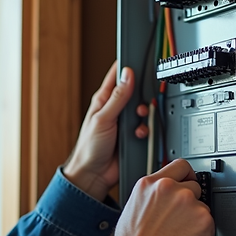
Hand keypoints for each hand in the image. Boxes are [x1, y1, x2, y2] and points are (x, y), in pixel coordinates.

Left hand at [63, 62, 134, 200]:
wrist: (94, 174)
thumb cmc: (89, 147)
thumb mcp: (103, 118)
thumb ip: (117, 97)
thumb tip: (127, 75)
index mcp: (103, 100)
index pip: (117, 76)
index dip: (127, 68)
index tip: (139, 61)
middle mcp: (114, 109)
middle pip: (135, 93)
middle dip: (141, 97)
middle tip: (140, 103)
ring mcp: (124, 123)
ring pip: (142, 111)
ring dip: (143, 116)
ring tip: (139, 120)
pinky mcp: (132, 137)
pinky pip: (145, 128)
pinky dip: (145, 130)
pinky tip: (139, 135)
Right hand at [110, 159, 213, 235]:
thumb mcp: (133, 209)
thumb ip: (152, 197)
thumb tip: (162, 198)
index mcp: (149, 184)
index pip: (179, 165)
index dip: (187, 175)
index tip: (189, 181)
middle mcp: (169, 188)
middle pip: (193, 186)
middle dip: (190, 201)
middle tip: (179, 219)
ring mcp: (188, 202)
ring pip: (201, 206)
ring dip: (195, 218)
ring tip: (179, 234)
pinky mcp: (203, 219)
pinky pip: (209, 222)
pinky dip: (202, 232)